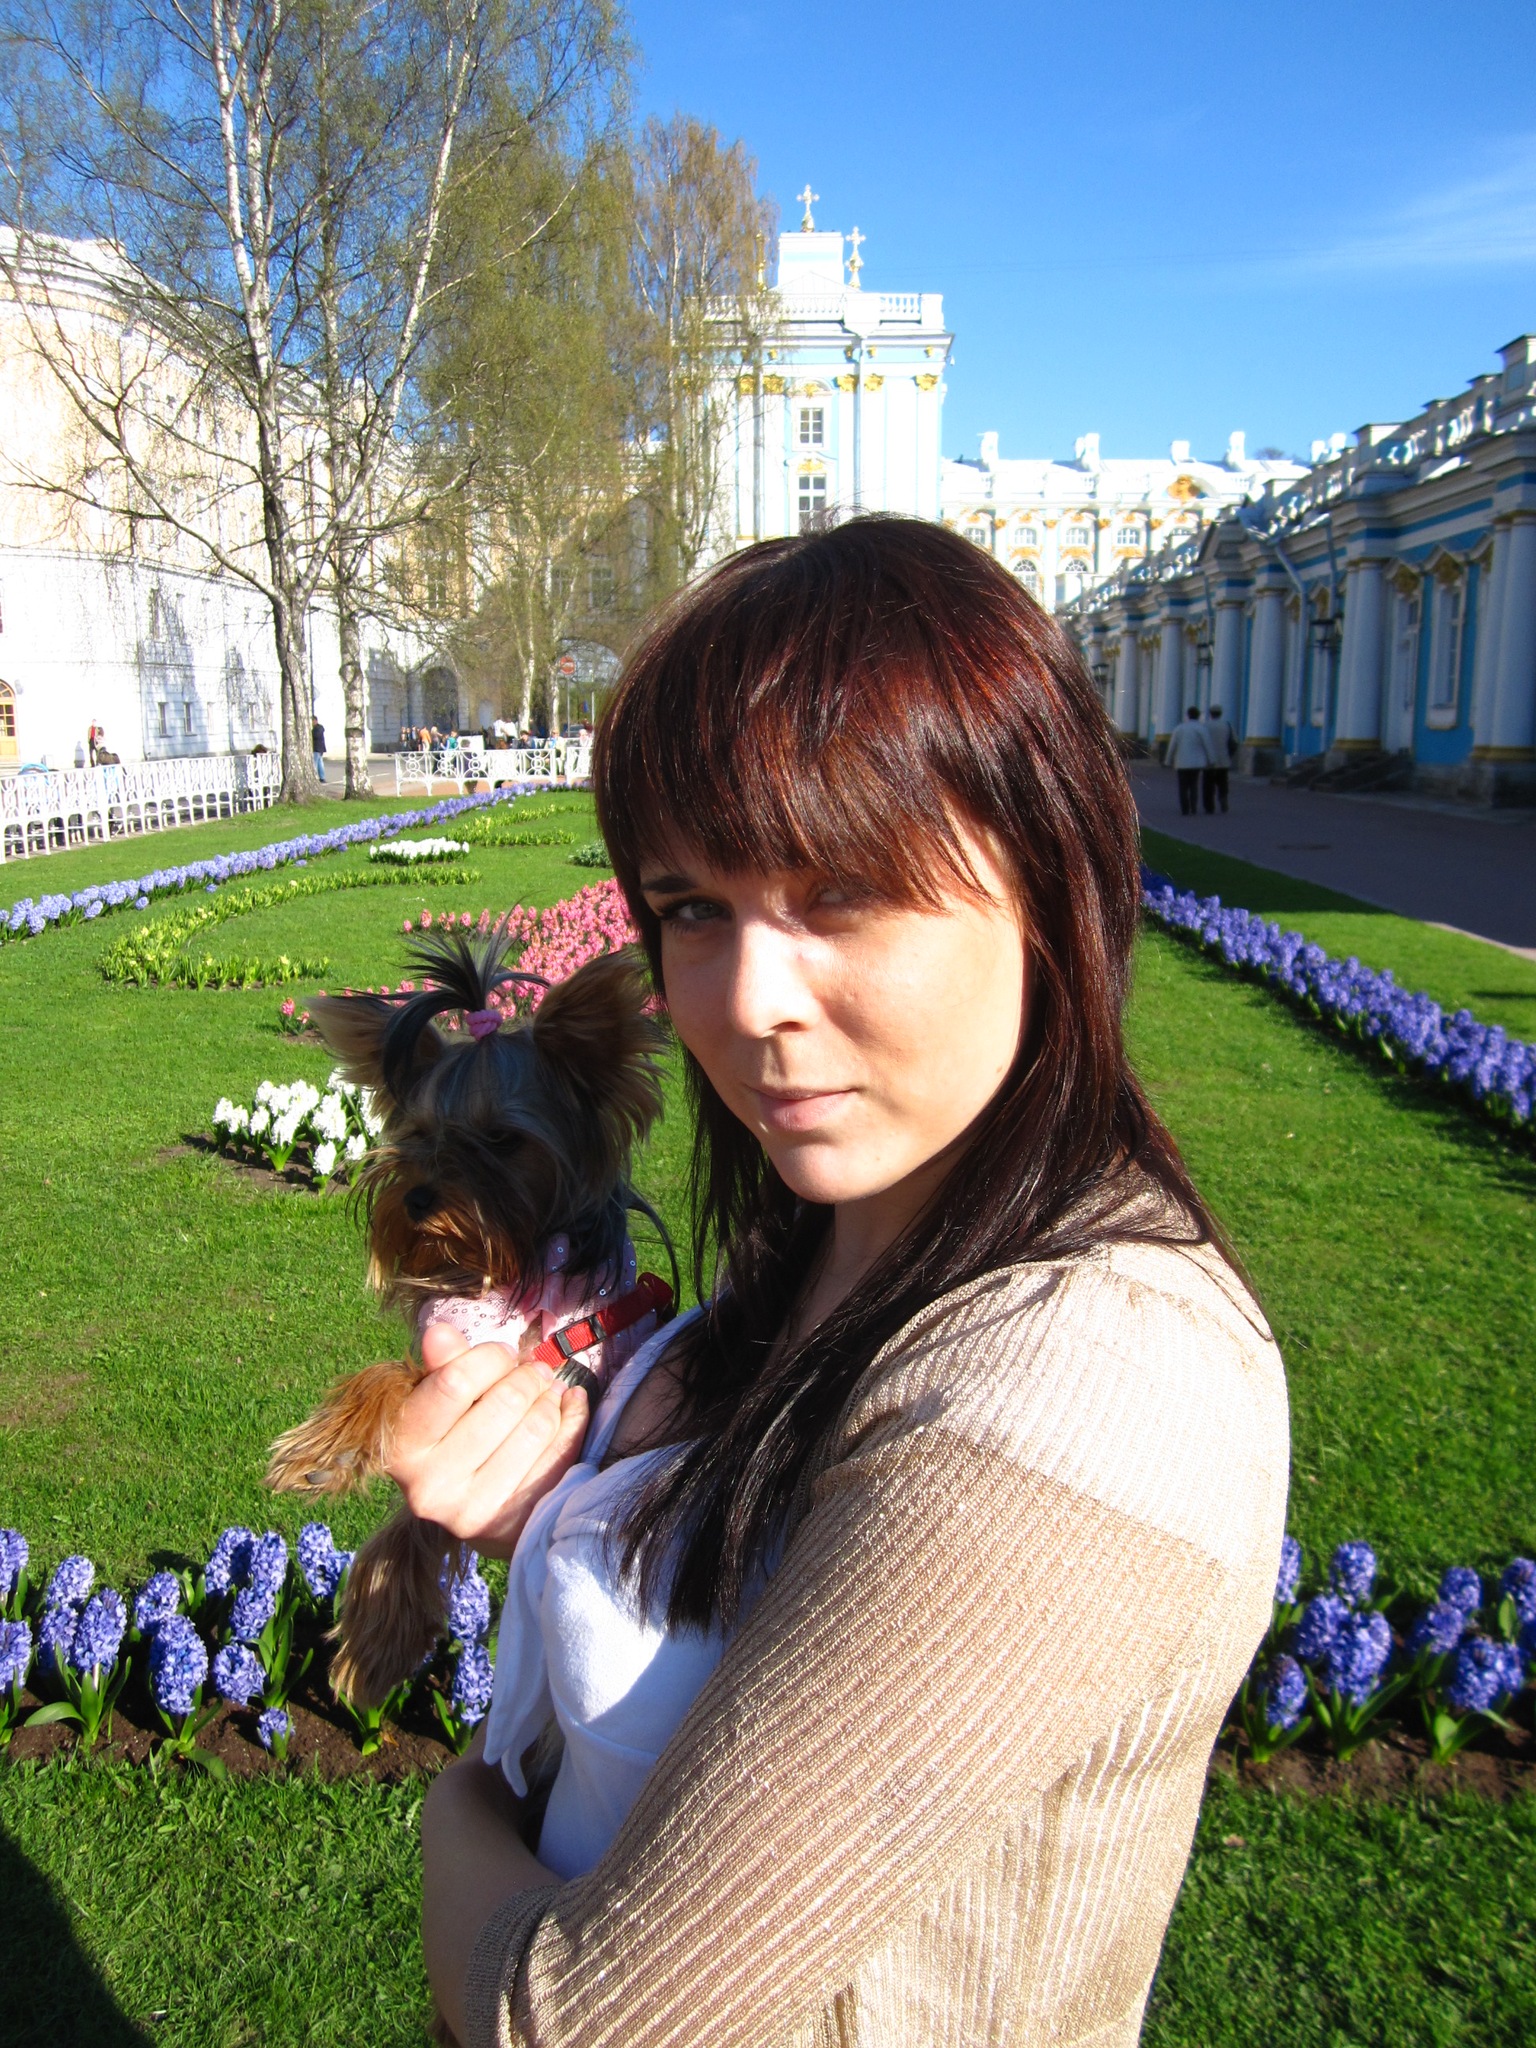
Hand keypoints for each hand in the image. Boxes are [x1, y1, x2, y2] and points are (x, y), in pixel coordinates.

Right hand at [385, 1324, 590, 1557]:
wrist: (471, 1508)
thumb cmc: (454, 1439)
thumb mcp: (438, 1402)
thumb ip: (442, 1367)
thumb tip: (440, 1332)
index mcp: (403, 1450)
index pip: (455, 1382)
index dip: (490, 1358)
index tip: (503, 1354)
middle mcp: (430, 1488)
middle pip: (505, 1403)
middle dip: (528, 1377)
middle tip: (536, 1371)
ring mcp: (471, 1512)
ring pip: (536, 1427)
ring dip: (552, 1399)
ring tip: (550, 1391)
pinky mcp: (512, 1524)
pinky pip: (560, 1455)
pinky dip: (572, 1422)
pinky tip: (568, 1407)